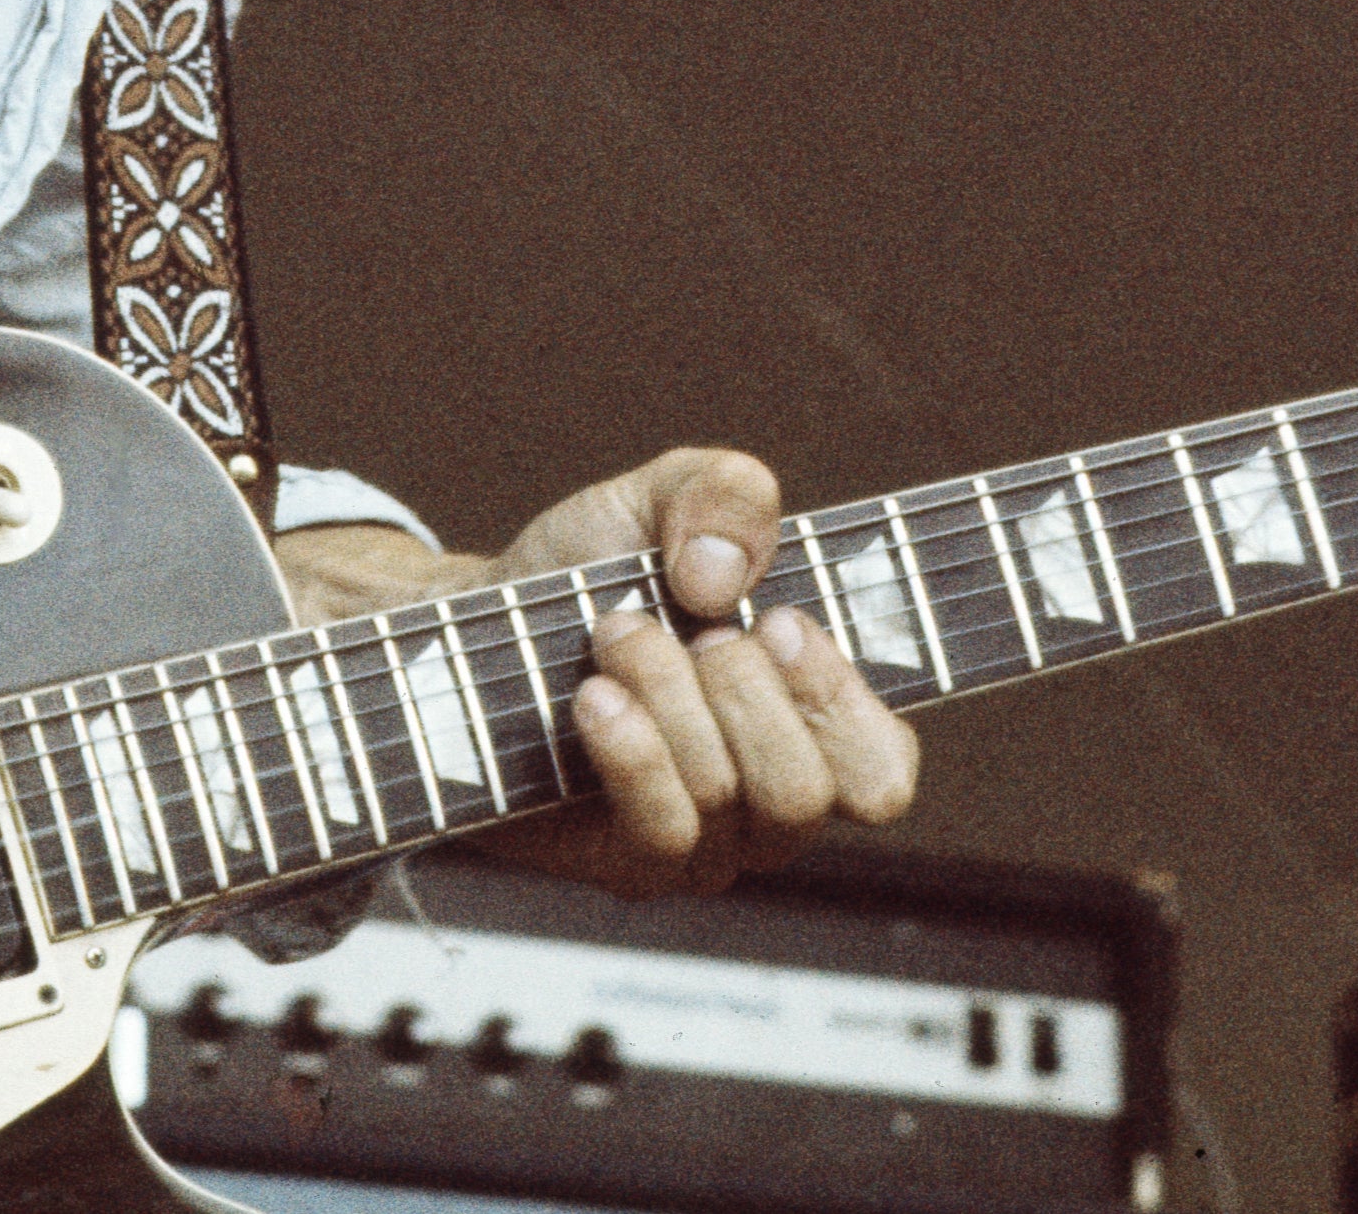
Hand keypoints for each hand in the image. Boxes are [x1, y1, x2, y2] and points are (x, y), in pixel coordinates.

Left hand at [477, 447, 917, 896]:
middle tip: (683, 623)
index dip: (839, 699)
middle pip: (807, 790)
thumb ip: (725, 492)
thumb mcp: (660, 494)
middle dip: (737, 685)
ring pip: (727, 797)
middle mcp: (769, 802)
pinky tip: (593, 696)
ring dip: (665, 693)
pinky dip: (630, 748)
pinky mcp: (629, 865)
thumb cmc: (590, 569)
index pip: (882, 772)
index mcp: (810, 726)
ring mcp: (704, 845)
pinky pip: (662, 831)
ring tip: (613, 634)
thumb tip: (723, 578)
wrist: (476, 620)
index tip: (776, 619)